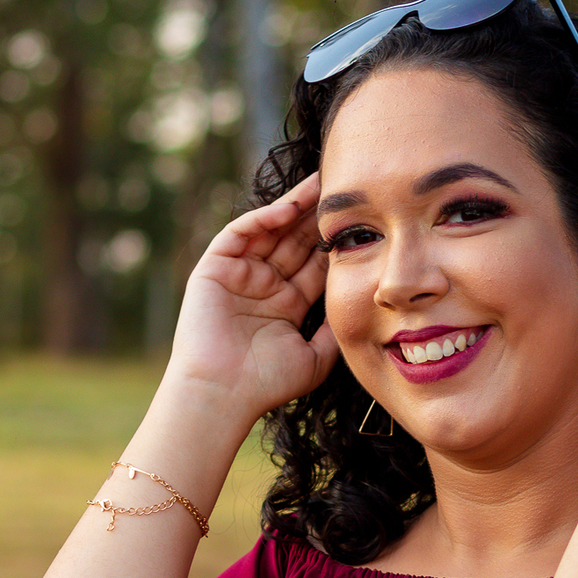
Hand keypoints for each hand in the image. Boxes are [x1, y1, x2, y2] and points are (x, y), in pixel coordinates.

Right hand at [166, 172, 338, 423]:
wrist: (223, 394)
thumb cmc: (267, 383)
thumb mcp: (316, 356)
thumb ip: (335, 327)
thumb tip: (361, 299)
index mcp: (287, 304)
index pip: (315, 264)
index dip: (335, 242)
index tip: (362, 220)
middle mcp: (264, 286)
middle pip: (296, 241)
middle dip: (318, 216)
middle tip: (345, 188)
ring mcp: (239, 275)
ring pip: (271, 230)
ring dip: (295, 207)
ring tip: (321, 184)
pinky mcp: (215, 268)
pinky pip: (240, 233)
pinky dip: (263, 218)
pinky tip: (289, 207)